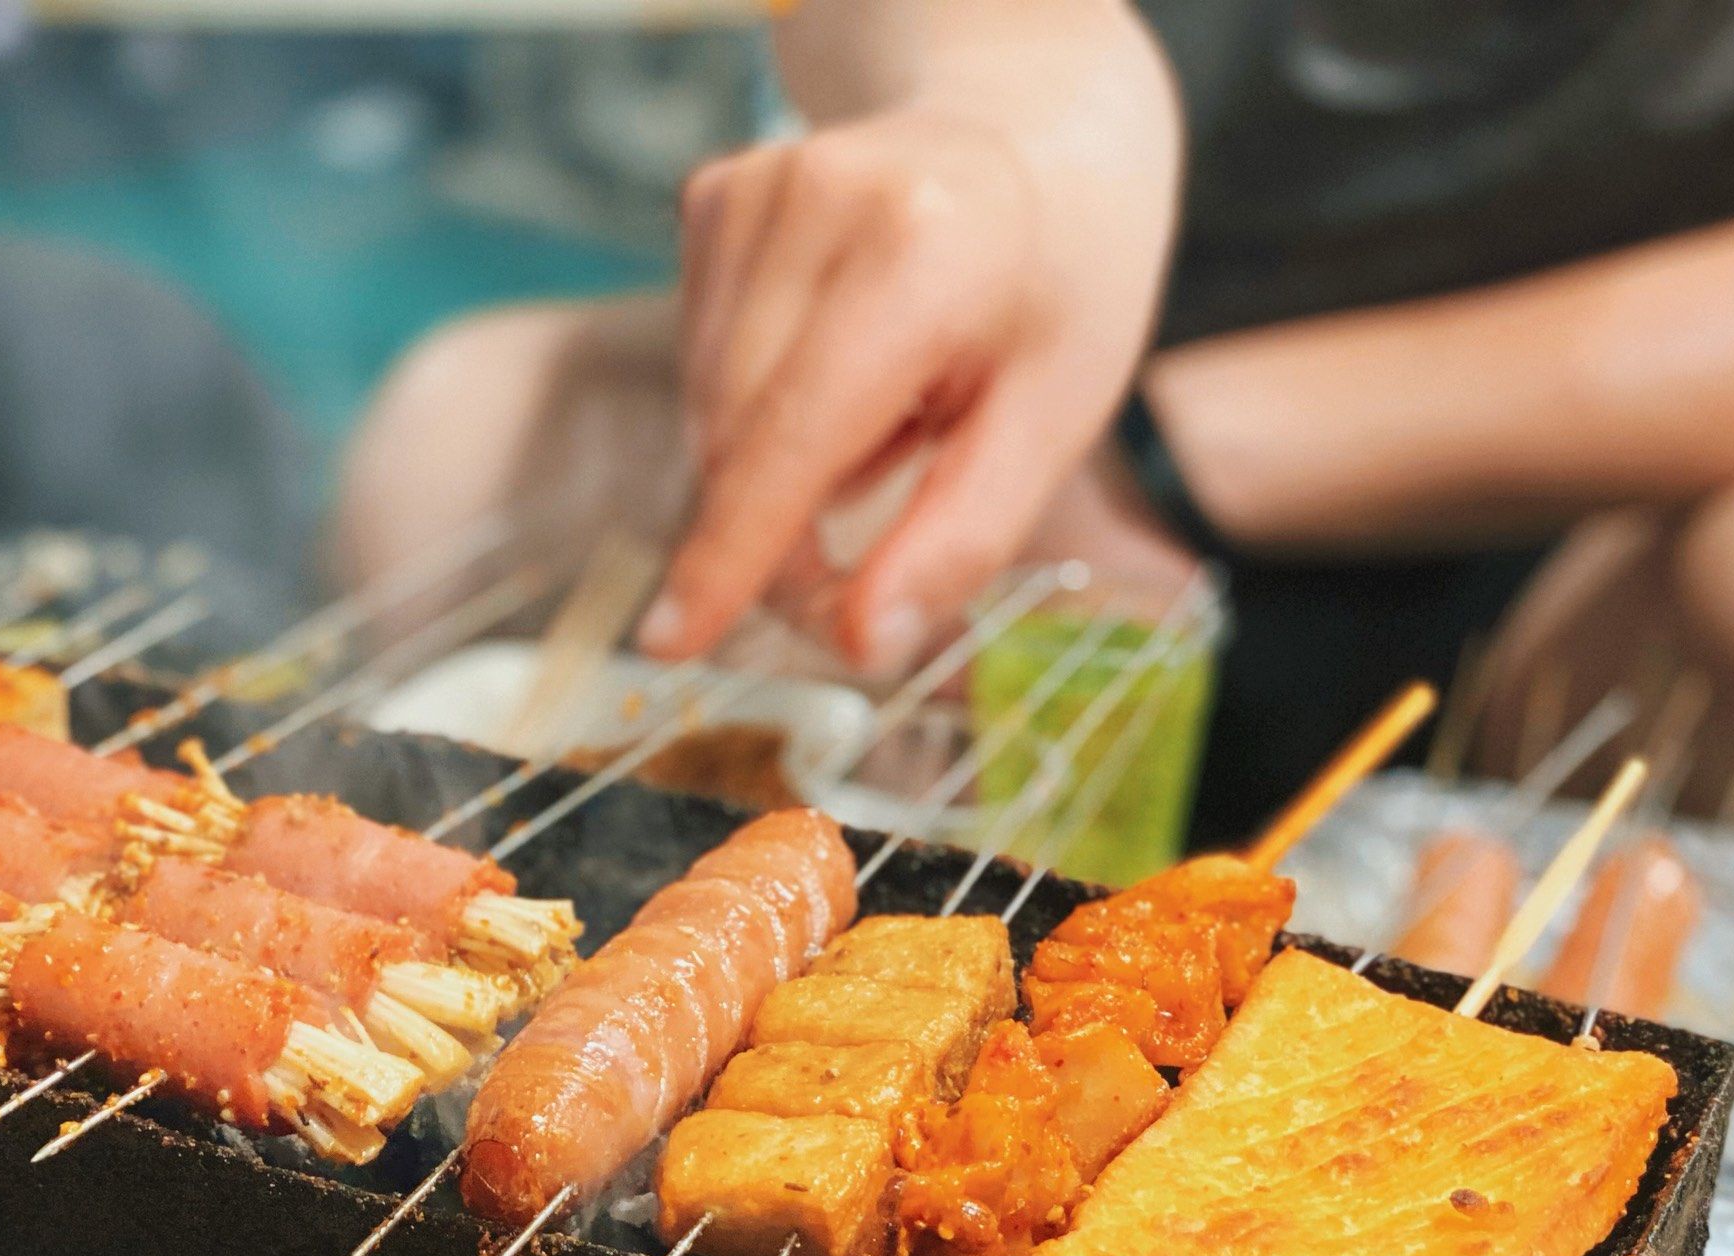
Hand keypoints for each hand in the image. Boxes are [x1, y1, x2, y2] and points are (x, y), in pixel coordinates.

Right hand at [641, 93, 1176, 677]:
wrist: (1036, 132)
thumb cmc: (1058, 286)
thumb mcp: (1056, 418)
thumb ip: (961, 536)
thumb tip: (864, 644)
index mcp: (923, 250)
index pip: (795, 434)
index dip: (732, 551)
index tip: (674, 641)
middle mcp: (819, 200)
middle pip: (738, 439)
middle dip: (777, 537)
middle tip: (856, 571)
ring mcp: (752, 189)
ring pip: (706, 412)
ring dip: (774, 465)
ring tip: (881, 416)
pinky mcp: (713, 197)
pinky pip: (698, 363)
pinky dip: (755, 405)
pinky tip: (833, 366)